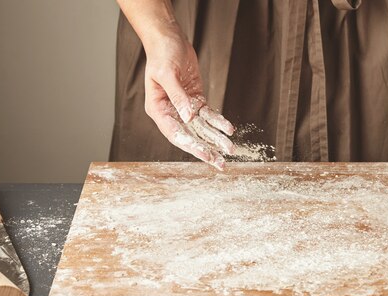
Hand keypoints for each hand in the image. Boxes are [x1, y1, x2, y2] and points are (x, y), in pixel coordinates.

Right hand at [143, 29, 234, 169]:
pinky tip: (229, 129)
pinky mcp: (195, 100)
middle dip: (206, 150)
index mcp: (158, 109)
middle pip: (190, 136)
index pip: (176, 134)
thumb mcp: (168, 74)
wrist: (169, 39)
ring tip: (230, 150)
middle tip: (221, 164)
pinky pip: (208, 115)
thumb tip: (189, 118)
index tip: (206, 155)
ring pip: (202, 128)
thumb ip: (178, 97)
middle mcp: (171, 112)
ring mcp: (184, 107)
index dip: (191, 146)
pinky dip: (219, 122)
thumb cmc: (162, 54)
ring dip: (216, 139)